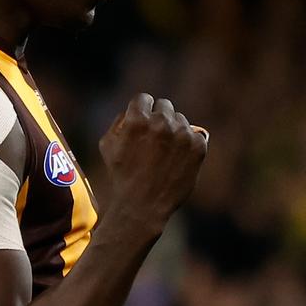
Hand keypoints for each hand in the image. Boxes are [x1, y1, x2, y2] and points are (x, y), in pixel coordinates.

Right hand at [98, 93, 207, 234]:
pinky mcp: (198, 146)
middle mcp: (162, 123)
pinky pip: (195, 135)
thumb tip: (133, 111)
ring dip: (173, 132)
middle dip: (158, 119)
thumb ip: (120, 122)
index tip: (142, 123)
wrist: (143, 206)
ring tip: (164, 155)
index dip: (141, 111)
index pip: (143, 99)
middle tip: (154, 140)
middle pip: (164, 106)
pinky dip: (188, 145)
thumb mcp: (107, 145)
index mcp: (138, 119)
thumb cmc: (121, 176)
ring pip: (180, 120)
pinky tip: (177, 160)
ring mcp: (182, 134)